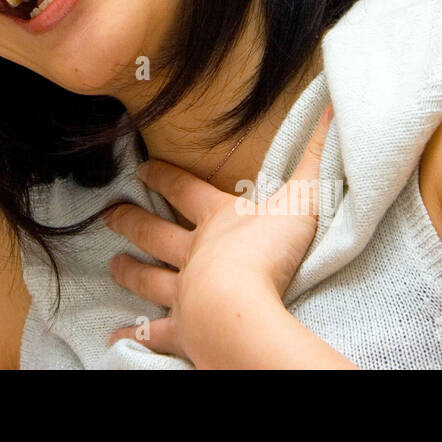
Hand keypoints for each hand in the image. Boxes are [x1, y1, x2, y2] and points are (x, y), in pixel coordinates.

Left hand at [102, 103, 334, 367]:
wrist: (244, 306)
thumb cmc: (270, 251)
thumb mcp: (300, 198)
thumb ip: (317, 156)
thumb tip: (333, 106)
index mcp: (218, 221)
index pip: (185, 190)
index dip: (165, 177)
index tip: (142, 167)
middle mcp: (194, 255)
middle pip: (157, 234)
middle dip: (133, 222)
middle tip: (109, 215)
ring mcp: (186, 292)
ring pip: (151, 280)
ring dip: (131, 272)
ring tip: (112, 265)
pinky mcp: (185, 330)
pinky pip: (156, 334)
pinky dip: (138, 335)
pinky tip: (118, 335)